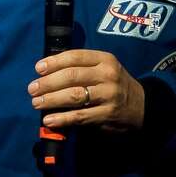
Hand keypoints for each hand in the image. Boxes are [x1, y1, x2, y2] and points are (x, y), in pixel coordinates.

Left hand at [28, 49, 144, 132]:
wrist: (143, 106)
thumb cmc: (115, 85)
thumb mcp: (104, 69)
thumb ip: (82, 67)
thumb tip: (47, 71)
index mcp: (105, 59)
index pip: (75, 57)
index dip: (53, 62)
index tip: (38, 68)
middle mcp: (107, 75)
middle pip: (71, 76)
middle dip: (48, 83)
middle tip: (32, 89)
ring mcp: (108, 95)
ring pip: (74, 95)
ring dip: (51, 99)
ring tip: (36, 103)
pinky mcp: (107, 114)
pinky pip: (80, 116)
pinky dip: (62, 118)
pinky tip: (49, 119)